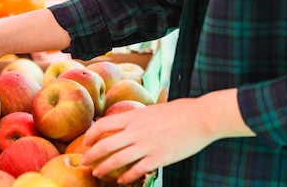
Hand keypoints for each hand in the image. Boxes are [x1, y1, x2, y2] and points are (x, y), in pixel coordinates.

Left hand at [82, 89, 254, 183]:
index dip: (91, 135)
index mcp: (134, 116)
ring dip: (104, 169)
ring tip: (98, 173)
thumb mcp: (154, 108)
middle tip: (85, 162)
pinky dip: (126, 178)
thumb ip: (139, 116)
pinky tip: (122, 181)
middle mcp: (136, 131)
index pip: (103, 125)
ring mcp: (146, 146)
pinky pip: (136, 171)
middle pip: (104, 145)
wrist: (201, 118)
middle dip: (91, 156)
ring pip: (116, 161)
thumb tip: (129, 121)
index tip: (86, 142)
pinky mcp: (158, 159)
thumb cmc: (181, 111)